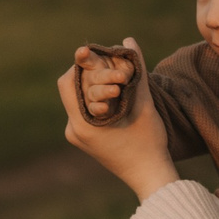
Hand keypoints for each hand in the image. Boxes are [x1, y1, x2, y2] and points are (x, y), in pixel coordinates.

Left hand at [58, 37, 177, 198]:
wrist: (150, 177)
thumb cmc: (148, 142)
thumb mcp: (143, 103)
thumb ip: (135, 70)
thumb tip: (127, 41)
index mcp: (81, 124)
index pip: (68, 82)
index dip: (82, 65)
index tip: (100, 57)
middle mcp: (74, 130)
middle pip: (74, 89)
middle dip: (93, 75)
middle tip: (115, 71)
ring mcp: (79, 136)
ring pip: (81, 99)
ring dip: (97, 86)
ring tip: (118, 82)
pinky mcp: (87, 139)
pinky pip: (87, 110)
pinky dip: (99, 99)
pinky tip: (116, 95)